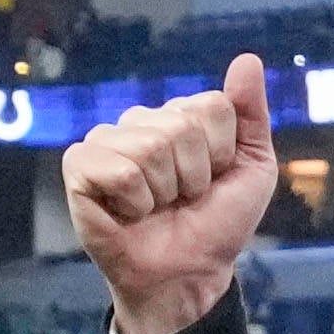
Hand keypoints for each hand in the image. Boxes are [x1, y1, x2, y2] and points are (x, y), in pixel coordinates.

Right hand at [67, 54, 284, 333]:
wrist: (189, 274)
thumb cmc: (217, 225)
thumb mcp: (252, 167)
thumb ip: (250, 113)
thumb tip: (247, 59)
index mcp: (180, 117)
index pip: (211, 106)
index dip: (221, 153)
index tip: (213, 180)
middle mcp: (141, 122)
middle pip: (181, 125)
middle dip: (194, 175)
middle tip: (182, 199)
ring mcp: (107, 141)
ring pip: (151, 145)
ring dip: (164, 191)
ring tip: (156, 207)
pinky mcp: (80, 168)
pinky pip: (116, 169)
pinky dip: (133, 200)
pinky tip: (128, 212)